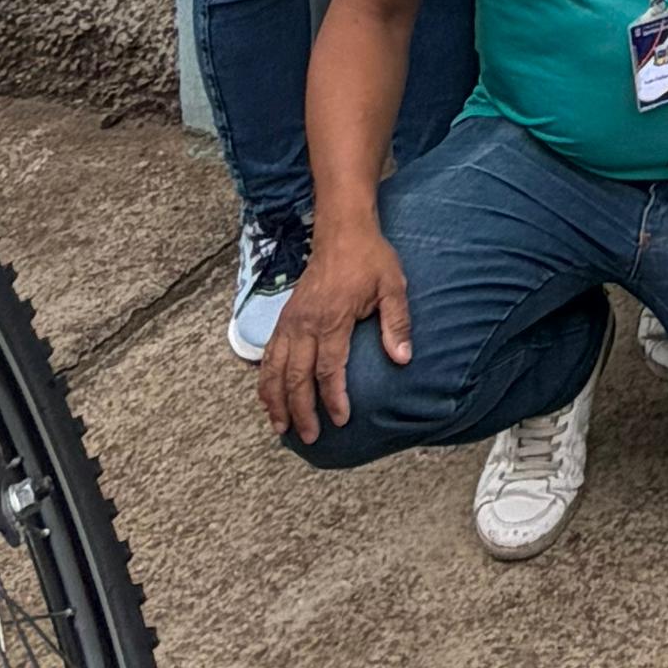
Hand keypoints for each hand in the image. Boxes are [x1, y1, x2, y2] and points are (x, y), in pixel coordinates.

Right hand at [256, 220, 405, 442]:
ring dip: (276, 401)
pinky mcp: (283, 318)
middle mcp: (305, 323)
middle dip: (302, 410)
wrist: (341, 230)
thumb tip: (403, 358)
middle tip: (310, 437)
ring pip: (275, 370)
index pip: (329, 369)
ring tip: (281, 428)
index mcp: (333, 318)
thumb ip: (397, 323)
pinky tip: (268, 398)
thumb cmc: (370, 258)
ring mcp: (290, 321)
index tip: (341, 420)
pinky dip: (265, 380)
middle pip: (297, 377)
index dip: (334, 398)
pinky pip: (267, 355)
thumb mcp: (393, 286)